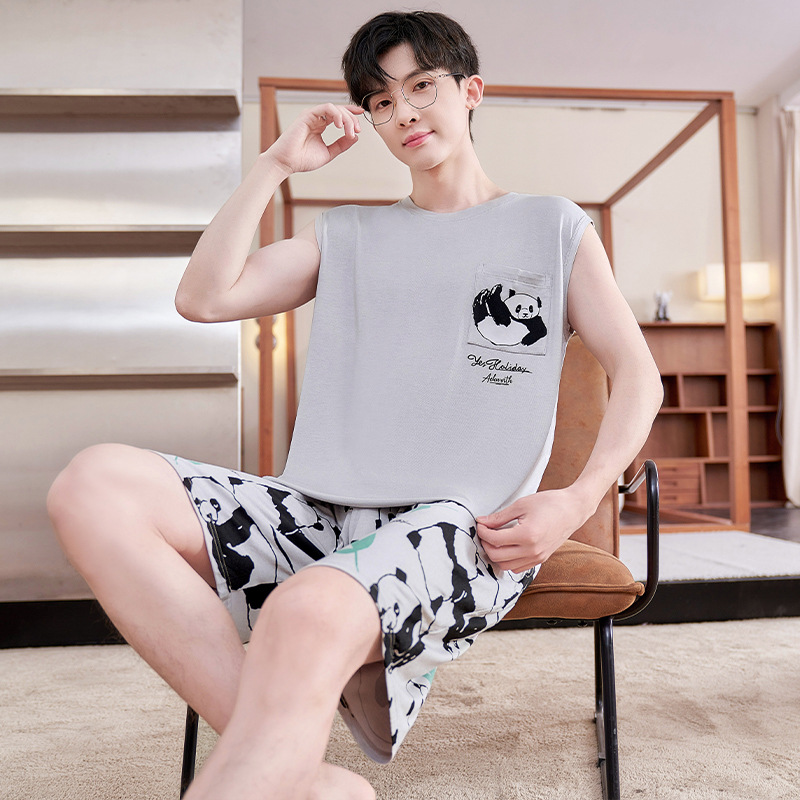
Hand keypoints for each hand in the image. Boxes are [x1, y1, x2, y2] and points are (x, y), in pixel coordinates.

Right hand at [267, 103, 363, 176]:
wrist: (287, 163)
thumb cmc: (303, 160)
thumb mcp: (328, 153)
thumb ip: (341, 145)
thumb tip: (355, 137)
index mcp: (321, 126)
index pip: (339, 115)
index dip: (351, 113)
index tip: (362, 115)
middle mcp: (317, 119)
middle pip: (340, 111)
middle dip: (352, 120)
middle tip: (357, 131)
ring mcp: (312, 116)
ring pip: (335, 109)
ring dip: (346, 119)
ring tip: (350, 131)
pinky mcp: (308, 114)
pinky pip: (326, 108)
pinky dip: (336, 114)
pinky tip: (340, 125)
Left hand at [475, 488, 592, 572]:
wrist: (573, 510)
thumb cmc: (550, 503)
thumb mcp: (521, 505)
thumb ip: (499, 517)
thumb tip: (482, 522)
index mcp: (527, 535)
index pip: (494, 540)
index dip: (482, 532)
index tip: (480, 524)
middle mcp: (532, 550)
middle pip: (496, 556)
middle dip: (486, 544)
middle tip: (485, 531)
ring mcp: (537, 557)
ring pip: (506, 566)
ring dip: (496, 555)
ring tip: (494, 539)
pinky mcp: (541, 559)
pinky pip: (517, 568)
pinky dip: (508, 560)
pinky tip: (507, 547)